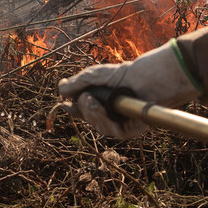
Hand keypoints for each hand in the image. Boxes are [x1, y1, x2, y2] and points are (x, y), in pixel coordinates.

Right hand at [58, 40, 201, 138]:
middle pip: (89, 120)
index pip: (83, 109)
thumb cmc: (124, 74)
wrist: (146, 78)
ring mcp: (121, 122)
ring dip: (92, 115)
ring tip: (92, 101)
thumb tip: (60, 90)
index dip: (74, 109)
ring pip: (100, 127)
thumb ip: (78, 83)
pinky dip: (106, 122)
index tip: (65, 104)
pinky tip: (103, 111)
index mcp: (101, 100)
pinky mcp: (131, 130)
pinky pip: (113, 132)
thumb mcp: (96, 76)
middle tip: (85, 98)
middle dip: (84, 111)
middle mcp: (110, 113)